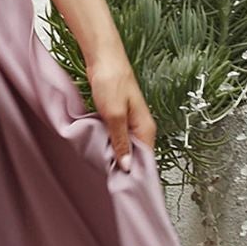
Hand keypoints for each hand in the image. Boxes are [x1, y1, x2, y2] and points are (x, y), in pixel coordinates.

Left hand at [86, 45, 157, 171]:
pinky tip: (100, 151)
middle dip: (123, 167)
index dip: (135, 174)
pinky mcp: (119, 118)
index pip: (145, 159)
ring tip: (104, 168)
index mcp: (145, 128)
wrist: (103, 58)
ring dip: (115, 156)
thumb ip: (120, 142)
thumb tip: (127, 166)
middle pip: (135, 156)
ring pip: (125, 147)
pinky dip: (110, 145)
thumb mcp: (114, 115)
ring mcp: (130, 123)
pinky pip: (117, 138)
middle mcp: (141, 127)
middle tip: (110, 180)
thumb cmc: (111, 81)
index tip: (124, 187)